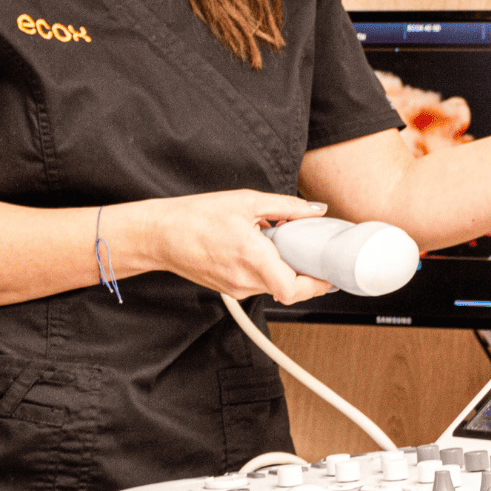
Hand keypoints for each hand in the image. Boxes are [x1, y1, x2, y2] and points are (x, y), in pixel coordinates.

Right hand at [121, 190, 332, 303]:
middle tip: (312, 252)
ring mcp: (236, 289)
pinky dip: (268, 270)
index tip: (329, 276)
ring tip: (279, 244)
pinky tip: (261, 250)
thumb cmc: (196, 217)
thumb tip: (315, 211)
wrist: (161, 235)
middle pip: (288, 288)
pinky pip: (259, 284)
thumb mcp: (246, 201)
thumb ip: (286, 208)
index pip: (293, 289)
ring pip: (274, 286)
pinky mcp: (230, 289)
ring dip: (285, 269)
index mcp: (251, 257)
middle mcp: (245, 280)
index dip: (317, 286)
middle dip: (304, 273)